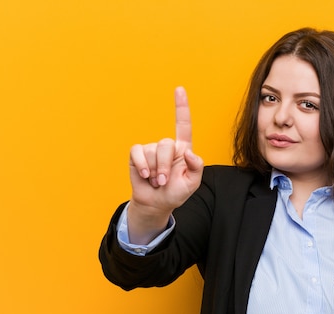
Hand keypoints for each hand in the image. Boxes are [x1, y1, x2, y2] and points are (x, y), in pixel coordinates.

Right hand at [127, 86, 203, 242]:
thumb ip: (196, 167)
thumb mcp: (192, 183)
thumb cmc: (175, 192)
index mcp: (183, 150)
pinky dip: (142, 165)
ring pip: (152, 151)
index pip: (183, 125)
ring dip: (154, 171)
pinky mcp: (137, 154)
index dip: (181, 107)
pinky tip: (144, 175)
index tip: (179, 89)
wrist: (156, 204)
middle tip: (163, 182)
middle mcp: (167, 147)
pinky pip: (138, 152)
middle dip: (164, 166)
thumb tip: (189, 152)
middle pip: (166, 145)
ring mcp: (151, 149)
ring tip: (155, 181)